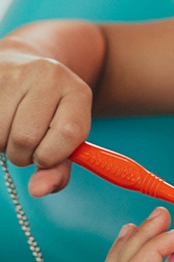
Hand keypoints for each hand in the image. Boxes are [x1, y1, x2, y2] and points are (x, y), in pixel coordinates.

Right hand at [0, 39, 91, 195]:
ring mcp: (16, 73)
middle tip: (25, 142)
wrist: (23, 71)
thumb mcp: (64, 140)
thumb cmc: (48, 117)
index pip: (67, 133)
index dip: (51, 155)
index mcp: (77, 91)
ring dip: (2, 143)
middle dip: (21, 153)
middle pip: (25, 137)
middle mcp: (49, 75)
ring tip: (11, 128)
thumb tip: (38, 190)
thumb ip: (58, 170)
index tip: (44, 156)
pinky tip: (0, 121)